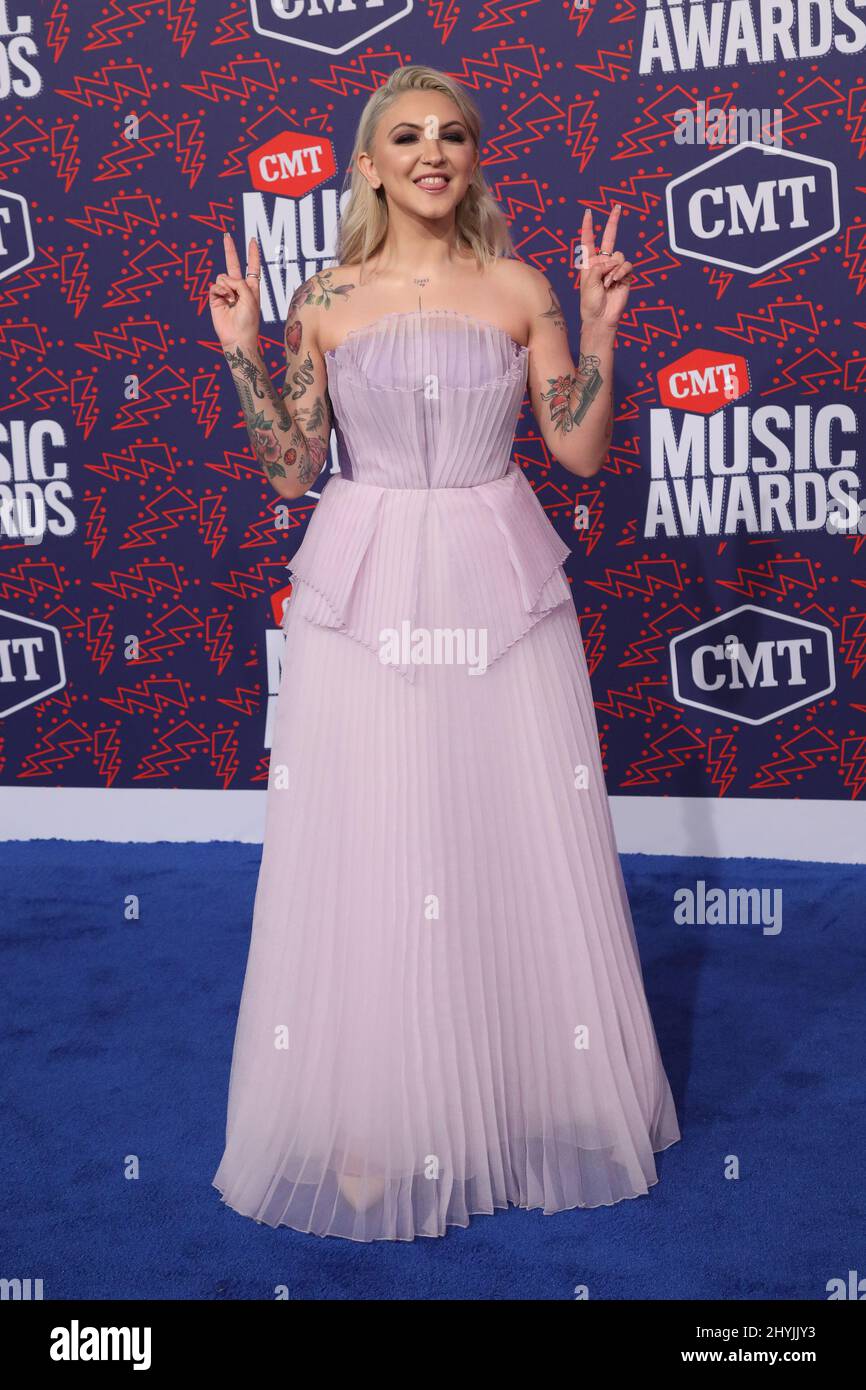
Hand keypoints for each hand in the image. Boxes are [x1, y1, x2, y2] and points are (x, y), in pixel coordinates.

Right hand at [208, 232, 261, 351]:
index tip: (252, 240)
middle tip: (226, 235)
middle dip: (230, 250)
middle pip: (234, 264)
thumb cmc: (248, 320)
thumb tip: (224, 280)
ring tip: (232, 299)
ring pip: (222, 276)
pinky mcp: (215, 299)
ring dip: (228, 286)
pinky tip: (226, 301)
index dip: (252, 253)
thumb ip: (240, 282)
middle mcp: (238, 288)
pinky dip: (221, 291)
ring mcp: (226, 292)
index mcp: (251, 287)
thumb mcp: (250, 297)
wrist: (237, 338)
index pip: (252, 266)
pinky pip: (215, 286)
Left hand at [579, 205, 633, 333]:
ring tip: (607, 283)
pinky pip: (626, 265)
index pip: (589, 241)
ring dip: (612, 269)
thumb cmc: (590, 302)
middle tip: (618, 206)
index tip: (588, 213)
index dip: (588, 227)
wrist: (601, 317)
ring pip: (618, 255)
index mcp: (589, 263)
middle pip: (609, 238)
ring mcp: (614, 268)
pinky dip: (620, 272)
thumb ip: (598, 267)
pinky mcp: (625, 275)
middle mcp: (602, 262)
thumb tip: (613, 261)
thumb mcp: (587, 282)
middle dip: (613, 222)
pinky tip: (615, 282)